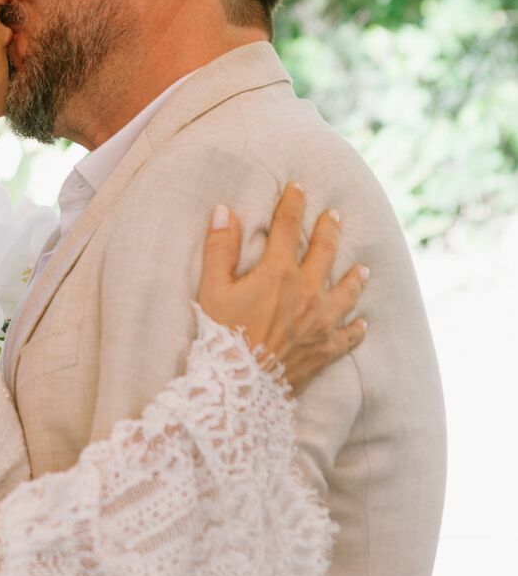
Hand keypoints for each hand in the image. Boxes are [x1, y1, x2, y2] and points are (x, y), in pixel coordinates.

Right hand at [197, 182, 367, 393]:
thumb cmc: (221, 338)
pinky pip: (348, 337)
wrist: (239, 387)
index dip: (293, 203)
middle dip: (329, 230)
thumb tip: (225, 210)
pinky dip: (356, 329)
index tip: (298, 187)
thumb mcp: (212, 289)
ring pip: (347, 292)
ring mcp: (321, 322)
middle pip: (325, 251)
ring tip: (363, 268)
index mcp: (279, 273)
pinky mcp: (324, 350)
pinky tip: (362, 324)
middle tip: (334, 217)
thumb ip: (220, 248)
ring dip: (355, 278)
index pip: (288, 226)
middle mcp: (307, 292)